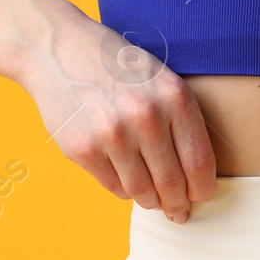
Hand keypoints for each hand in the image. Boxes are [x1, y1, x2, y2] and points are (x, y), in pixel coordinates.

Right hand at [18, 17, 216, 222]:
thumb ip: (180, 121)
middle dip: (178, 204)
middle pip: (172, 184)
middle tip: (178, 211)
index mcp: (174, 97)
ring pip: (142, 192)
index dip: (202, 190)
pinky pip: (113, 187)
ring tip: (153, 200)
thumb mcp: (160, 79)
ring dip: (151, 201)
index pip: (199, 163)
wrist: (57, 48)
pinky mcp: (82, 149)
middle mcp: (145, 117)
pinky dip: (123, 190)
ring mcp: (111, 135)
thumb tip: (194, 179)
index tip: (200, 197)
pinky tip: (124, 178)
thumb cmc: (117, 68)